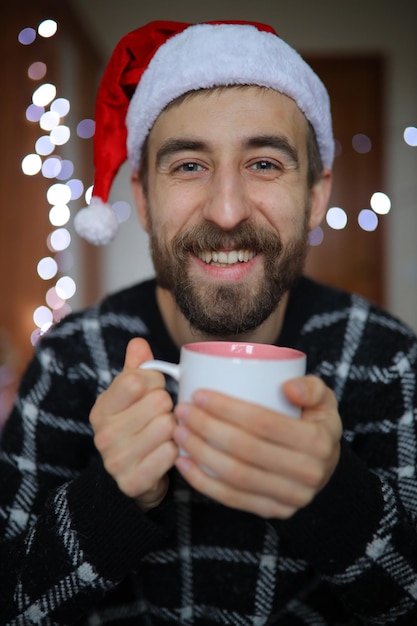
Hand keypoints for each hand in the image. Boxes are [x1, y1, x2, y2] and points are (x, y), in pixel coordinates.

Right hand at [90, 338, 177, 510]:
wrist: (133, 478)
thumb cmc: (137, 428)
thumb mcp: (131, 397)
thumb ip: (135, 369)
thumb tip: (138, 342)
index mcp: (101, 409)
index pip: (138, 379)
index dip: (156, 382)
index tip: (156, 391)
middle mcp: (103, 434)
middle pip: (159, 401)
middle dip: (169, 407)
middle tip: (163, 416)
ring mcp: (115, 460)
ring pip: (168, 426)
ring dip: (175, 429)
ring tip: (167, 434)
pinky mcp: (132, 482)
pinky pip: (171, 453)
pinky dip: (177, 451)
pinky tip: (169, 452)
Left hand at [173, 376, 341, 518]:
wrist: (325, 464)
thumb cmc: (314, 422)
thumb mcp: (323, 399)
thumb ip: (312, 387)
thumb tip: (289, 387)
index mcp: (318, 441)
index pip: (264, 423)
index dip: (228, 409)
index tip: (199, 395)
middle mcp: (308, 474)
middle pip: (245, 449)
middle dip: (207, 428)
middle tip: (183, 411)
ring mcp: (290, 498)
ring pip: (235, 476)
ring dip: (200, 454)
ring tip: (179, 432)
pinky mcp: (274, 511)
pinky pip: (232, 499)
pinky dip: (203, 482)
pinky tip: (184, 462)